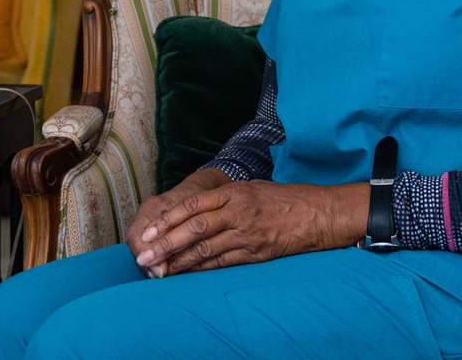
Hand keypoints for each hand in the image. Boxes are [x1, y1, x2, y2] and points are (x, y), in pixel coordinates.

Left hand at [133, 180, 368, 276]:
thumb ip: (224, 197)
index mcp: (233, 192)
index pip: (192, 205)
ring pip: (206, 249)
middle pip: (194, 229)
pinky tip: (186, 274)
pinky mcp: (256, 254)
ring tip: (158, 270)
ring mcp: (247, 234)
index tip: (149, 231)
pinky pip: (224, 263)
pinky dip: (202, 269)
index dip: (168, 219)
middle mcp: (238, 212)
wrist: (318, 214)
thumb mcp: (251, 187)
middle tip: (143, 256)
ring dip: (179, 261)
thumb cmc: (284, 198)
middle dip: (165, 244)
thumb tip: (195, 209)